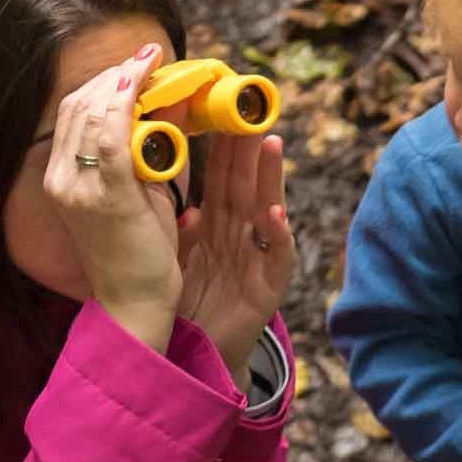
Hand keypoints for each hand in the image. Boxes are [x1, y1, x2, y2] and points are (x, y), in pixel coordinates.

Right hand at [45, 43, 181, 348]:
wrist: (135, 303)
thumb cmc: (140, 253)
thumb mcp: (140, 192)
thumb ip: (148, 151)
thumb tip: (167, 105)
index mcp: (61, 178)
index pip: (73, 115)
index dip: (102, 83)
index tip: (133, 63)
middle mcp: (62, 180)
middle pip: (80, 107)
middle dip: (115, 75)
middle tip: (148, 55)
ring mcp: (79, 189)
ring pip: (94, 115)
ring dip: (124, 82)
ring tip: (152, 62)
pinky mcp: (107, 197)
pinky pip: (113, 139)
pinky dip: (129, 106)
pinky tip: (145, 86)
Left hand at [176, 130, 297, 369]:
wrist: (199, 355)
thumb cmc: (192, 305)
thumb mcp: (183, 258)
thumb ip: (186, 228)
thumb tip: (185, 205)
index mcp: (217, 227)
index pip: (220, 177)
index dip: (222, 143)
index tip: (219, 106)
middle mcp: (241, 238)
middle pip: (244, 184)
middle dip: (248, 146)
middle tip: (250, 107)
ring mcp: (256, 261)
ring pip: (264, 211)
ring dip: (269, 177)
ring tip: (271, 142)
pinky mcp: (266, 289)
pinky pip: (274, 259)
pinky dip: (278, 237)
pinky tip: (276, 215)